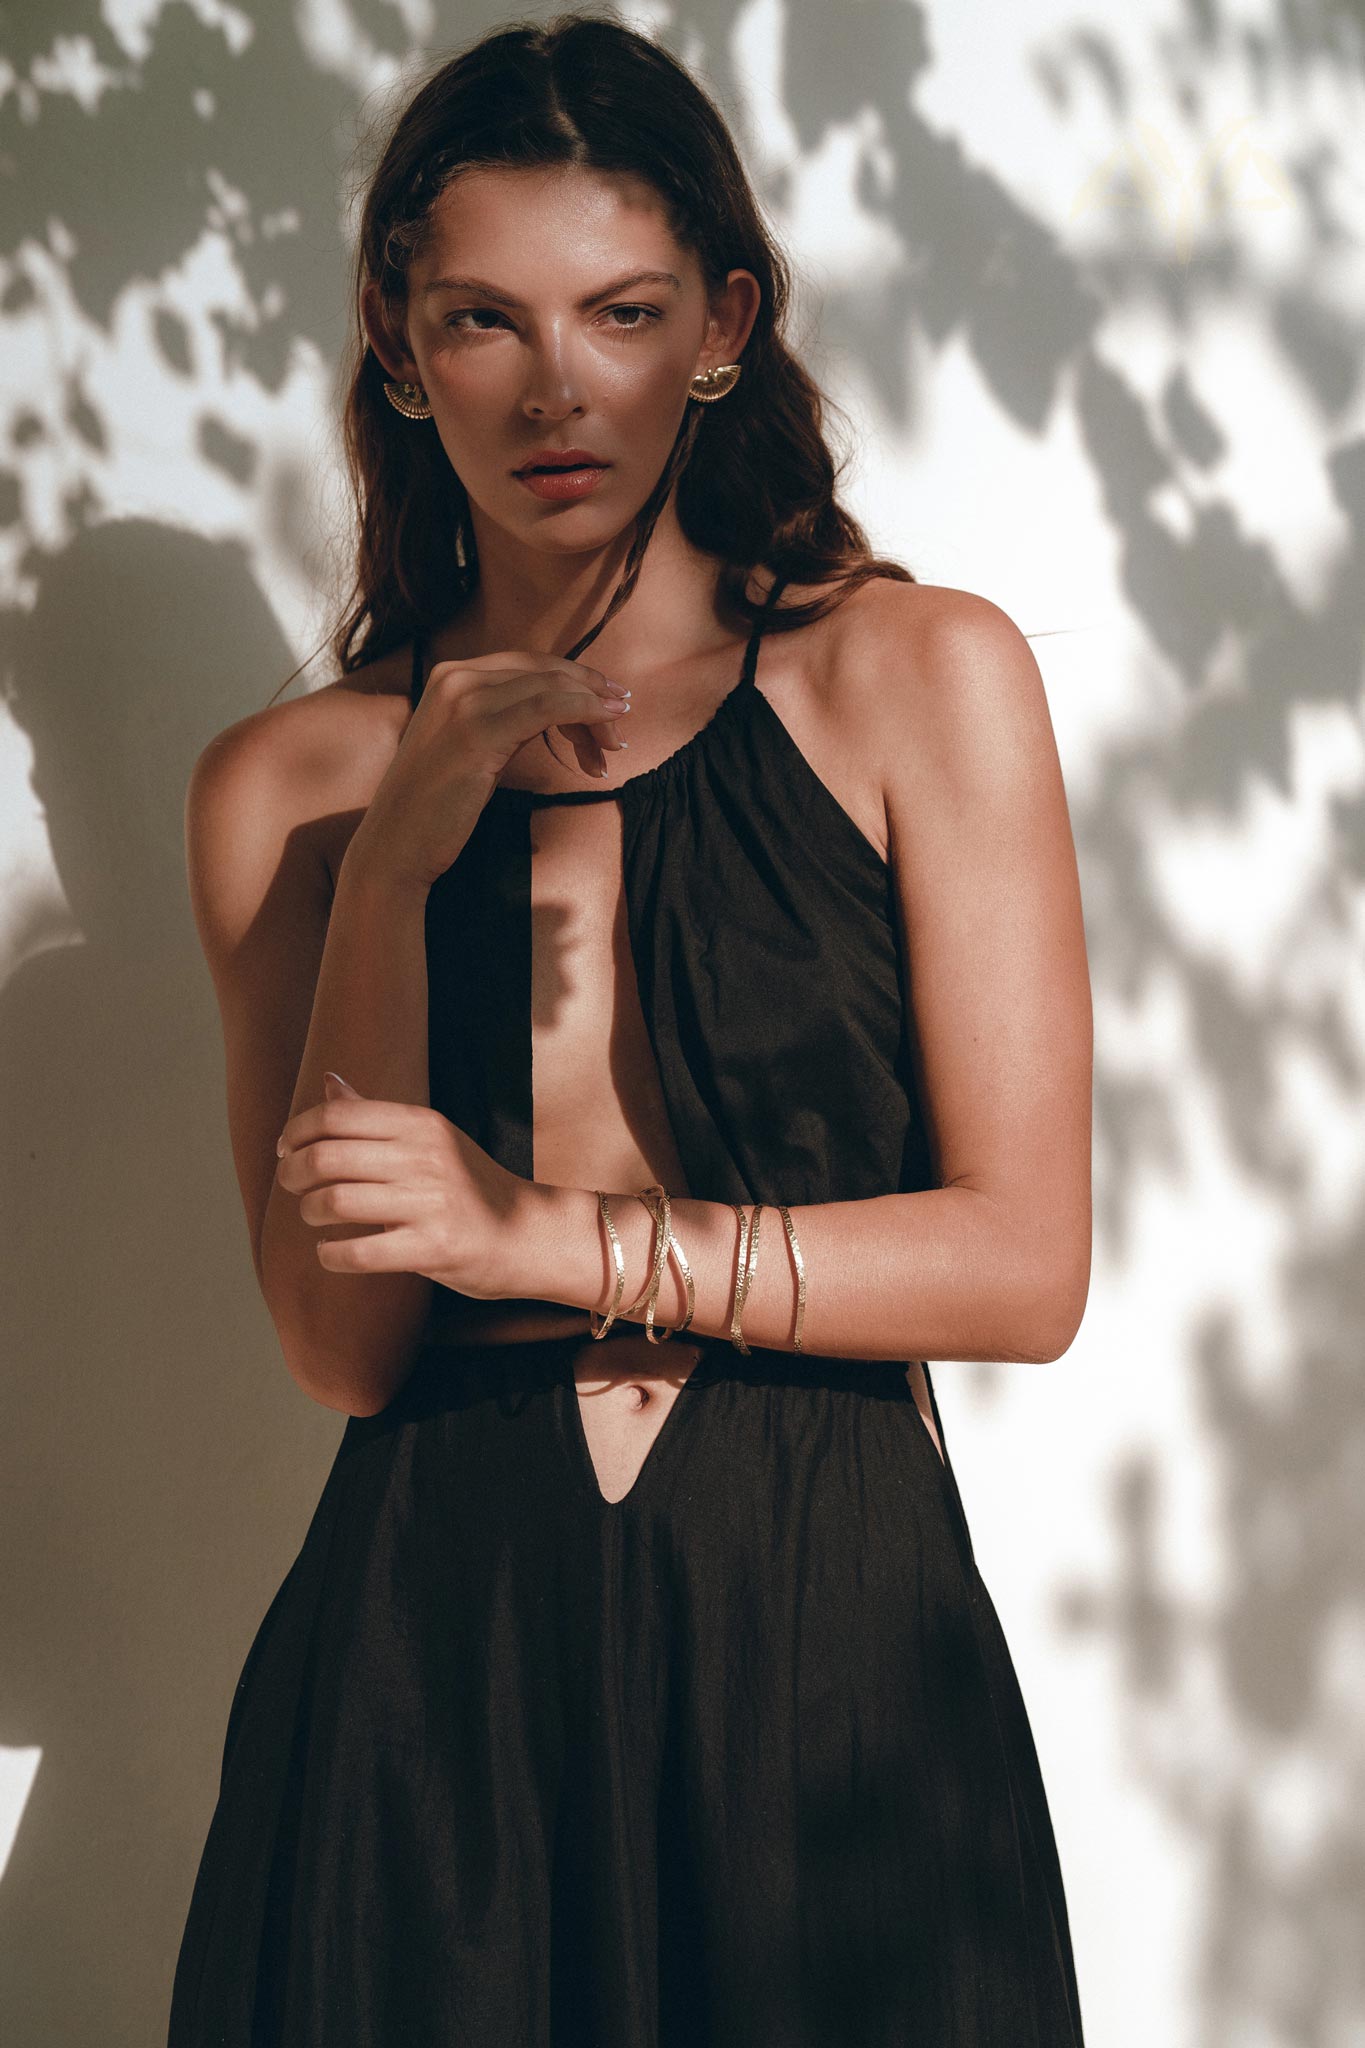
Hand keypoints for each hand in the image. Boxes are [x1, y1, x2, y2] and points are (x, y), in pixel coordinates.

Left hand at [275, 1072, 526, 1298]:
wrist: (528, 1233)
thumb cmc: (469, 1186)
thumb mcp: (430, 1139)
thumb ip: (375, 1115)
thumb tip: (329, 1081)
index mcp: (422, 1124)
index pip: (338, 1115)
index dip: (298, 1131)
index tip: (286, 1149)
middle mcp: (425, 1157)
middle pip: (328, 1156)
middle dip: (293, 1172)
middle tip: (291, 1185)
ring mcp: (431, 1203)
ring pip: (336, 1202)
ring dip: (309, 1212)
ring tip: (314, 1217)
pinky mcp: (434, 1248)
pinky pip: (359, 1253)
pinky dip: (331, 1255)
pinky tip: (331, 1252)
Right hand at [348, 645, 631, 892]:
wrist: (396, 845)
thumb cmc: (436, 808)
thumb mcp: (469, 749)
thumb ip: (501, 721)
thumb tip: (554, 713)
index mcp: (451, 677)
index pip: (529, 666)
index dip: (575, 680)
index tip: (608, 703)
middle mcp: (456, 678)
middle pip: (545, 671)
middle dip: (591, 693)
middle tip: (621, 722)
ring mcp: (464, 701)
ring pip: (552, 687)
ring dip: (595, 709)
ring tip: (615, 742)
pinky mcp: (477, 730)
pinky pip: (547, 707)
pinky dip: (585, 712)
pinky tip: (606, 727)